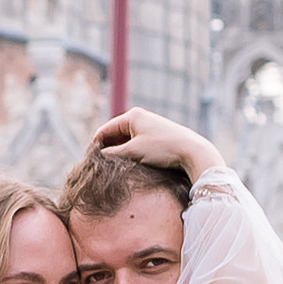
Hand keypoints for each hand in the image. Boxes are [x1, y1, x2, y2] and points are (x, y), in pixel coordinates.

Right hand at [91, 105, 220, 181]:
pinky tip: (129, 164)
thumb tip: (99, 156)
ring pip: (126, 140)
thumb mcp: (133, 152)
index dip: (95, 146)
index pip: (104, 130)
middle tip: (99, 167)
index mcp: (132, 116)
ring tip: (113, 167)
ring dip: (119, 152)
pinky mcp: (157, 135)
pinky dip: (130, 152)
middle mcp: (140, 117)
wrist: (193, 151)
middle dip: (107, 149)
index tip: (89, 162)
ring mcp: (149, 126)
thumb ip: (112, 154)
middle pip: (114, 134)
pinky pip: (137, 143)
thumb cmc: (163, 149)